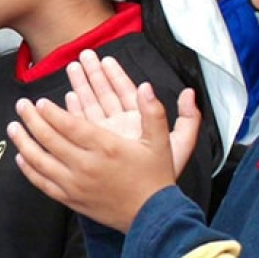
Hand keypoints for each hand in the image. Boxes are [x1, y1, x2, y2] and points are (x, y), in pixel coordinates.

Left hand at [7, 51, 199, 231]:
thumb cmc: (155, 178)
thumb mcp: (160, 143)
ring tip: (13, 127)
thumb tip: (146, 86)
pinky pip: (43, 183)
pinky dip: (29, 169)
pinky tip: (21, 157)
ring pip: (40, 161)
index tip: (39, 101)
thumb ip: (153, 112)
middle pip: (50, 139)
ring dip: (24, 142)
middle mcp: (86, 165)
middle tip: (21, 106)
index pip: (69, 125)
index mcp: (106, 147)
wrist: (152, 218)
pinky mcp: (71, 200)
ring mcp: (76, 185)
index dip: (51, 112)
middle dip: (32, 120)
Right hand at [65, 52, 200, 174]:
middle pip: (105, 94)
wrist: (141, 200)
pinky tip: (68, 97)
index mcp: (139, 122)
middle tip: (83, 56)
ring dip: (81, 87)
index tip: (106, 59)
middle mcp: (120, 125)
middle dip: (94, 74)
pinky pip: (81, 124)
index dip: (116, 74)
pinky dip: (74, 110)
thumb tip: (190, 93)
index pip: (126, 92)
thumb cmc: (161, 175)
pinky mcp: (92, 145)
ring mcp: (104, 135)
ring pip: (91, 105)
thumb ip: (189, 120)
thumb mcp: (180, 146)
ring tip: (72, 68)